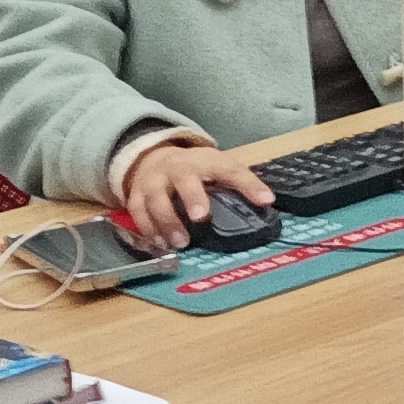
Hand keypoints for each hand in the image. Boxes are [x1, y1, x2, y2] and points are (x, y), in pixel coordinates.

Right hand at [113, 140, 274, 252]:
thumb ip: (241, 183)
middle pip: (184, 179)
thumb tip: (267, 202)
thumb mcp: (219, 168)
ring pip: (156, 199)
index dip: (248, 184)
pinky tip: (159, 245)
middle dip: (192, 197)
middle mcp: (177, 168)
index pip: (230, 170)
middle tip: (201, 217)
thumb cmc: (194, 169)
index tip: (265, 200)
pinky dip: (147, 229)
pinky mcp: (136, 195)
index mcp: (205, 161)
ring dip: (166, 221)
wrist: (152, 158)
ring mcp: (153, 181)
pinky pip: (137, 213)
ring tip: (180, 242)